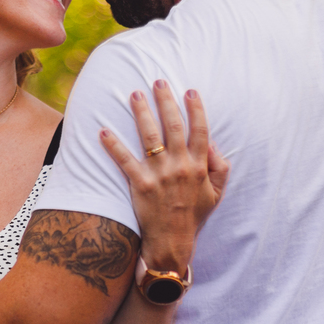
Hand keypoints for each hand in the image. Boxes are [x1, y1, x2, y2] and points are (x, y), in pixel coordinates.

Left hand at [99, 80, 229, 272]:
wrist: (173, 242)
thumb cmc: (194, 215)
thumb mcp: (217, 193)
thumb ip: (220, 167)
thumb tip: (212, 143)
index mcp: (199, 166)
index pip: (200, 130)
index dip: (196, 109)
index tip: (190, 91)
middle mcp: (180, 167)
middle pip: (173, 125)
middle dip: (165, 100)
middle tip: (158, 81)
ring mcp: (159, 175)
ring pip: (149, 136)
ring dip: (141, 113)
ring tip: (134, 94)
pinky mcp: (140, 185)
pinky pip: (125, 160)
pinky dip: (113, 145)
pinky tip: (103, 131)